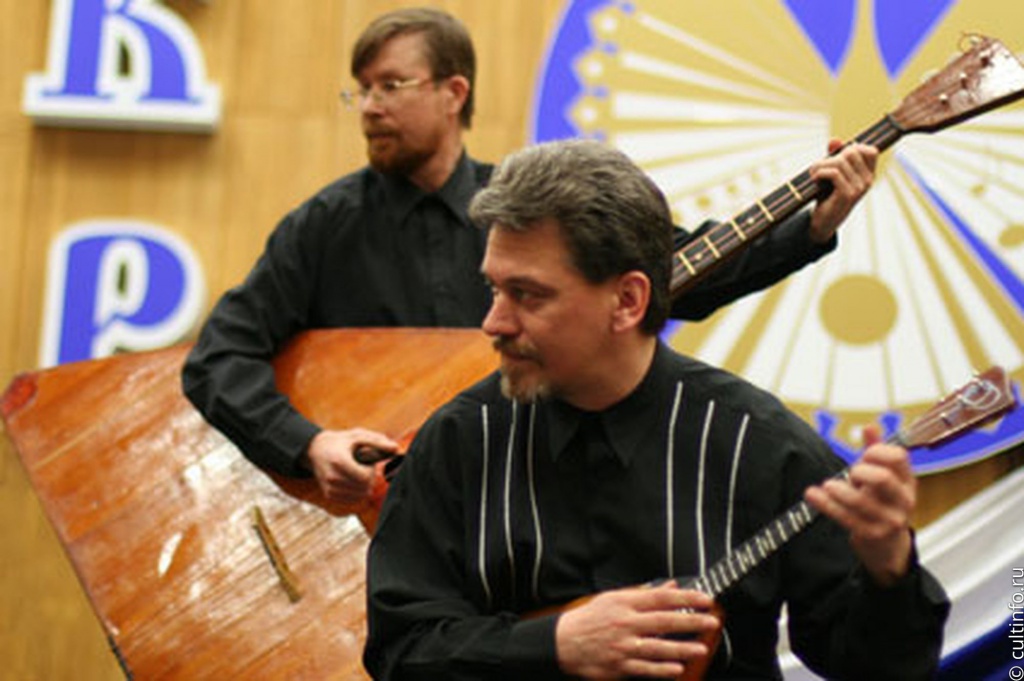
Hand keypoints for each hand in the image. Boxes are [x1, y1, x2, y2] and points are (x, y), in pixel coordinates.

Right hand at [303, 428, 398, 502]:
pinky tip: (352, 480)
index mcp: (339, 461)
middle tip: (363, 467)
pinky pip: (352, 500)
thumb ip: (377, 441)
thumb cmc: (340, 441)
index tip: (368, 463)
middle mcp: (332, 477)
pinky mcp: (329, 495)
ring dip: (363, 486)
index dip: (371, 471)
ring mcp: (330, 488)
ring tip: (357, 473)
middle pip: (363, 488)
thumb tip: (396, 448)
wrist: (315, 450)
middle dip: (369, 479)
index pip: (364, 478)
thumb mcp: (357, 436)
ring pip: (359, 496)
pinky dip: (356, 492)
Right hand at [555, 582, 719, 678]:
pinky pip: (644, 669)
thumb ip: (643, 593)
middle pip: (664, 621)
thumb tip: (670, 586)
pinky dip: (661, 669)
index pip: (661, 598)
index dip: (686, 597)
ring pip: (657, 647)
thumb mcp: (613, 598)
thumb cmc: (589, 619)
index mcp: (625, 604)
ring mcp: (623, 646)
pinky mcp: (619, 666)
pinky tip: (676, 668)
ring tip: (700, 648)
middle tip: (711, 621)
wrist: (563, 642)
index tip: (705, 599)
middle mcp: (625, 623)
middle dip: (691, 621)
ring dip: (681, 648)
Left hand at [804, 425, 914, 585]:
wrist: (888, 546)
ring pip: (861, 501)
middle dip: (861, 471)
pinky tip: (813, 494)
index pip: (898, 457)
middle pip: (883, 478)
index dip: (878, 451)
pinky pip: (845, 517)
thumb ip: (876, 451)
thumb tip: (870, 426)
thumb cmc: (883, 503)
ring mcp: (889, 519)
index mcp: (907, 480)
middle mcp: (903, 500)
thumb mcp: (885, 477)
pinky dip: (826, 504)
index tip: (865, 454)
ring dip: (840, 490)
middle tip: (851, 473)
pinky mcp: (871, 534)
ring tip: (828, 485)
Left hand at [807, 139, 877, 243]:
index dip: (852, 148)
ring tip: (813, 174)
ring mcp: (859, 188)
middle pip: (852, 152)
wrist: (822, 222)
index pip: (870, 150)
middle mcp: (868, 180)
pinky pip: (834, 173)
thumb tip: (834, 140)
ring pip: (840, 162)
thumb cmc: (828, 195)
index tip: (836, 158)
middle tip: (819, 167)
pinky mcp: (847, 195)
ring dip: (821, 165)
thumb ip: (835, 155)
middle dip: (831, 156)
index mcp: (868, 174)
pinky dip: (820, 173)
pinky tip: (815, 180)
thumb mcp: (832, 173)